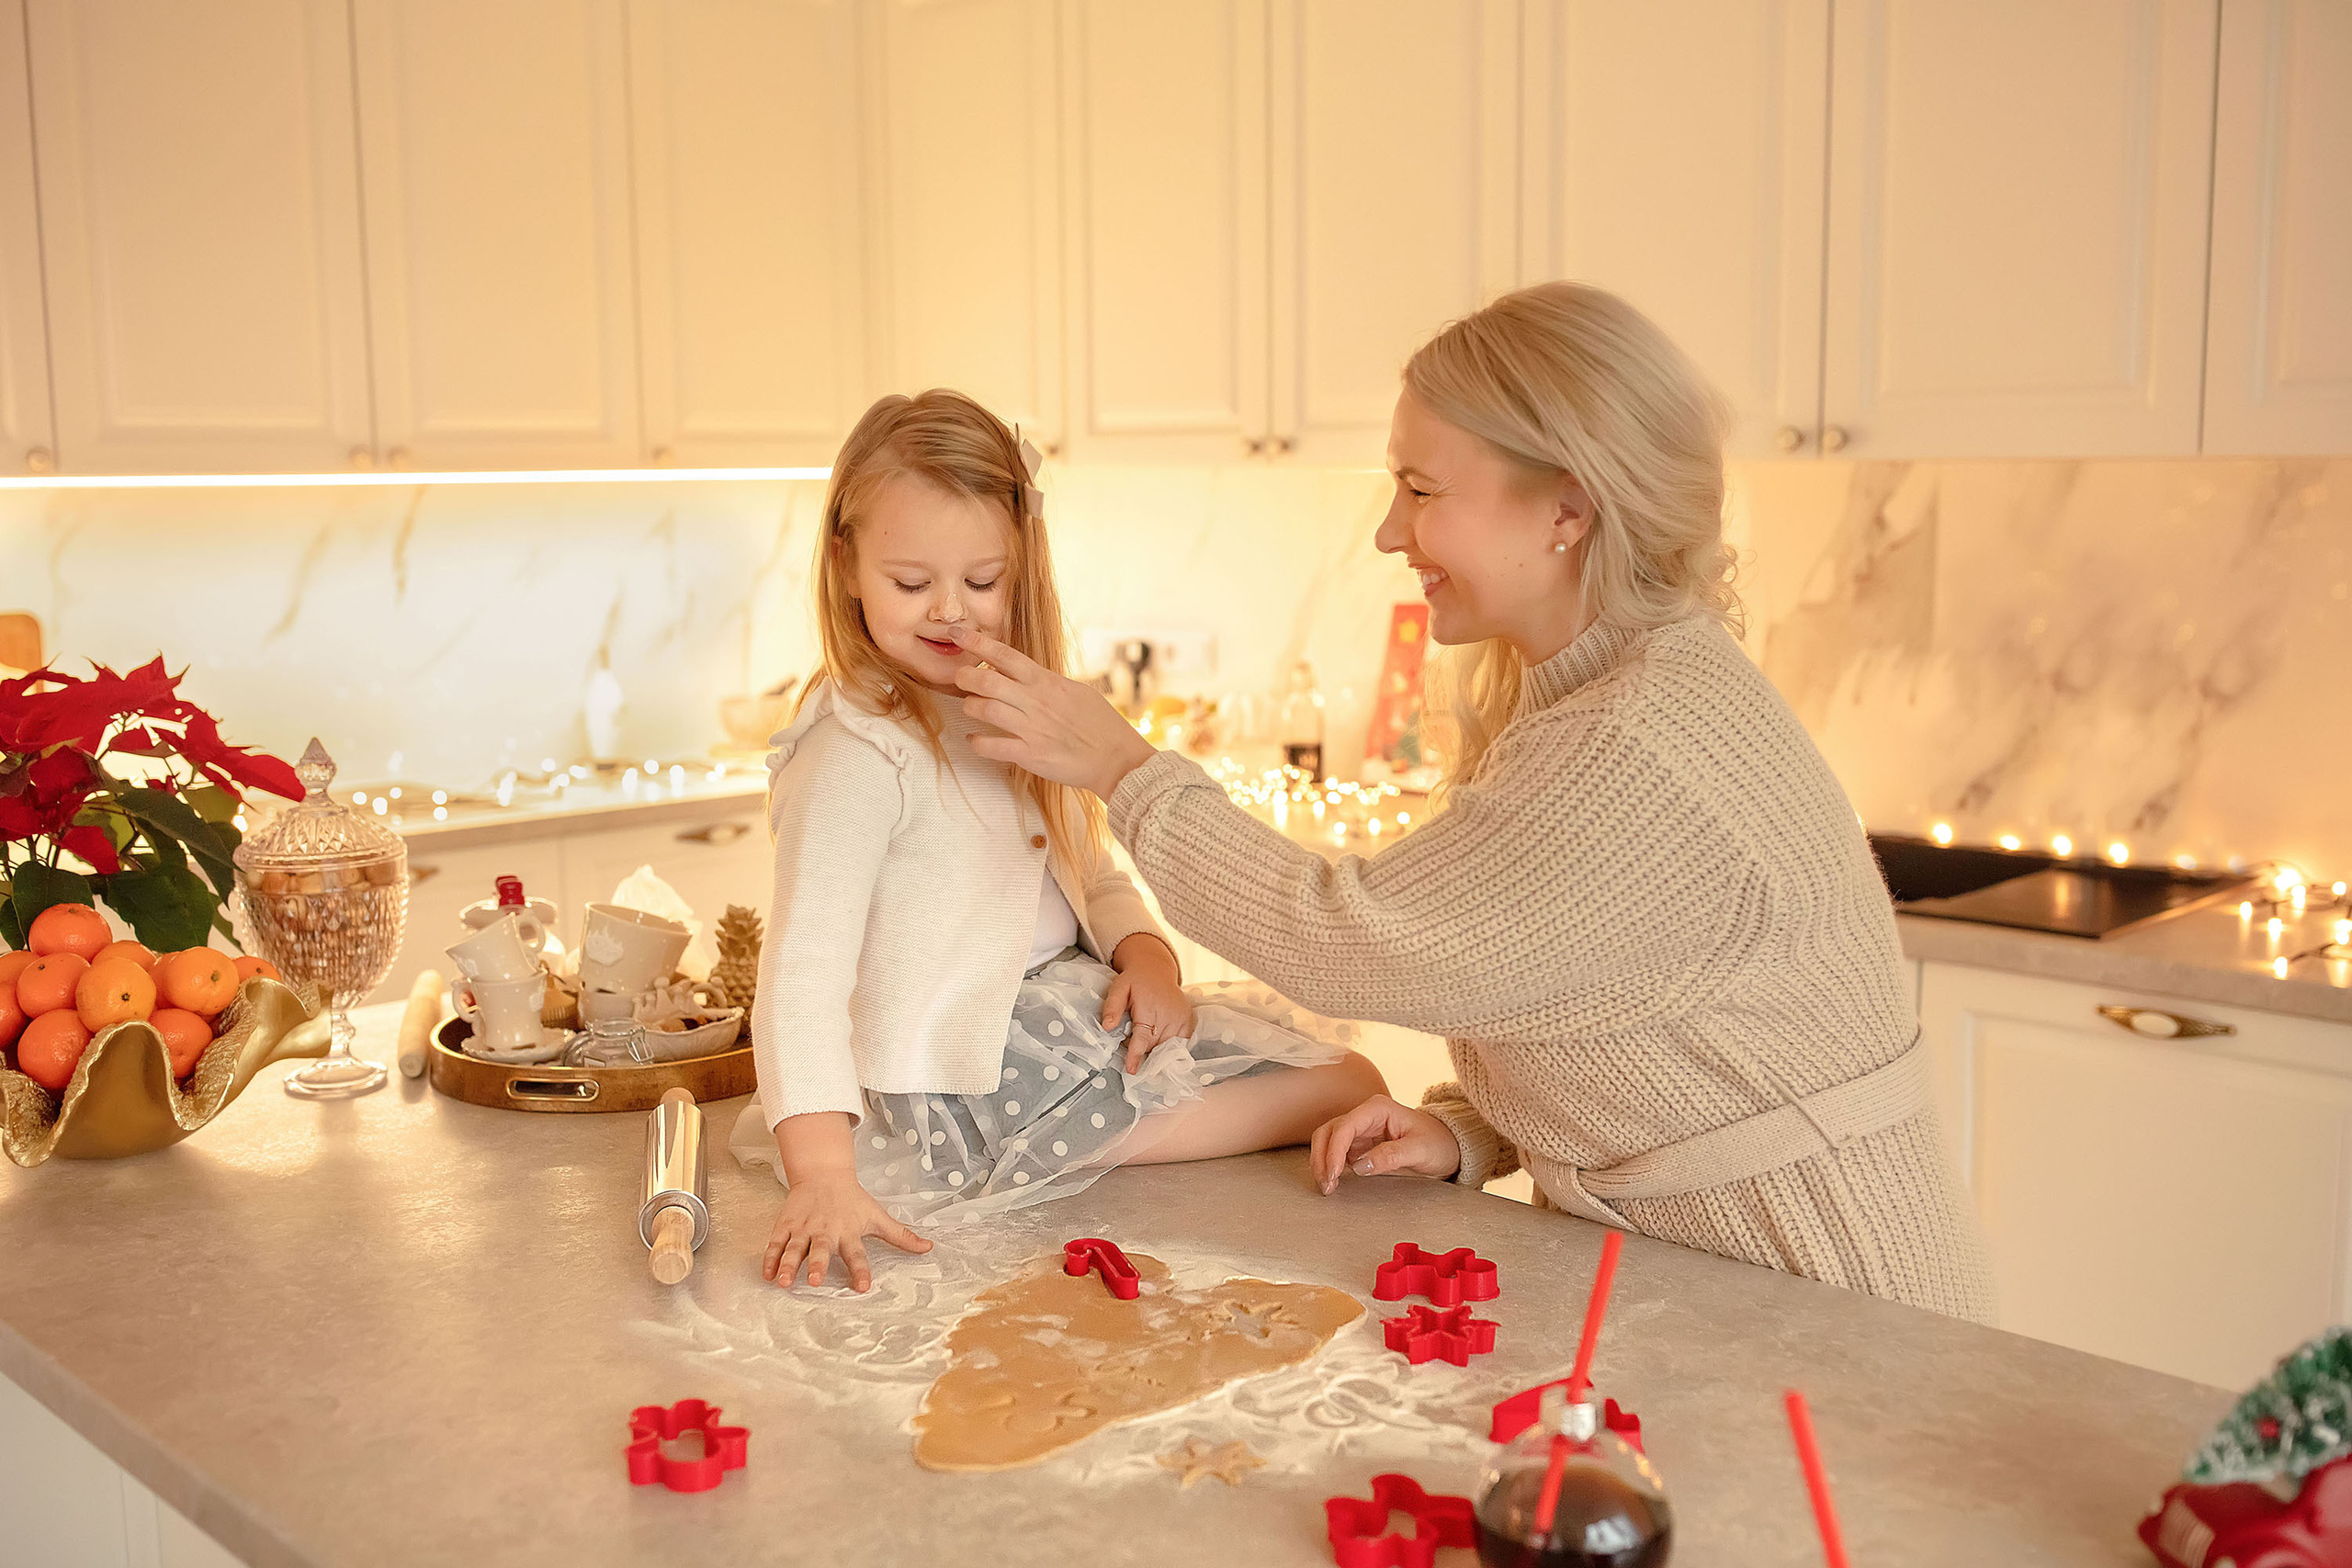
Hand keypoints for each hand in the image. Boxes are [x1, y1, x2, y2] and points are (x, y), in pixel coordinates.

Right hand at [761, 1170, 931, 1290]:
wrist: (823, 1174)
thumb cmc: (853, 1200)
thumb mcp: (877, 1216)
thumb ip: (901, 1236)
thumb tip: (929, 1248)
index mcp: (849, 1231)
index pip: (857, 1254)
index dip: (861, 1270)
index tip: (863, 1286)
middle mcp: (826, 1231)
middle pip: (822, 1250)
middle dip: (818, 1265)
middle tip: (815, 1281)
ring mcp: (804, 1228)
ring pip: (795, 1248)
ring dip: (788, 1264)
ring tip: (784, 1282)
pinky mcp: (786, 1225)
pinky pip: (775, 1243)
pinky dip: (769, 1259)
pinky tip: (766, 1275)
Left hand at [949, 626, 1156, 798]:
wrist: (1117, 758)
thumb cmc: (1102, 724)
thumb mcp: (1077, 692)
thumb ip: (1049, 684)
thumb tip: (1028, 676)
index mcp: (1047, 682)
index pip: (1005, 656)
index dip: (977, 643)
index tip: (957, 634)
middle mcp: (1036, 702)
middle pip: (986, 681)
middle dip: (964, 677)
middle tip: (958, 677)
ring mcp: (1031, 729)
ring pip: (984, 710)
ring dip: (970, 706)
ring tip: (970, 707)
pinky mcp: (1030, 755)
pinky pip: (991, 746)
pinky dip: (976, 742)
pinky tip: (974, 739)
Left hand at [1103, 935, 1193, 1072]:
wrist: (1155, 970)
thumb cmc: (1135, 981)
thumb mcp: (1119, 988)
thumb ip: (1112, 1007)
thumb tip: (1107, 1026)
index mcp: (1150, 1006)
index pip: (1143, 1036)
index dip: (1137, 1054)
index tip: (1132, 1069)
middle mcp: (1169, 1013)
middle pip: (1154, 1045)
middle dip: (1143, 1051)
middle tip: (1131, 1045)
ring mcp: (1181, 1018)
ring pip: (1167, 1046)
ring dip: (1155, 1049)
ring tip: (1145, 1040)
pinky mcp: (1188, 1021)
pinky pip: (1180, 1043)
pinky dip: (1169, 1047)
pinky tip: (1159, 1039)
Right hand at [1308, 1094, 1461, 1194]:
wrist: (1448, 1148)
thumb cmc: (1438, 1144)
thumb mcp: (1420, 1150)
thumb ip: (1391, 1156)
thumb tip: (1359, 1166)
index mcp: (1378, 1108)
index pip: (1346, 1126)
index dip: (1335, 1150)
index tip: (1334, 1173)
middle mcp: (1365, 1115)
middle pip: (1330, 1131)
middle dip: (1322, 1157)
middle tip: (1327, 1184)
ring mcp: (1361, 1130)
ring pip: (1328, 1141)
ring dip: (1322, 1162)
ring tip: (1328, 1186)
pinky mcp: (1360, 1144)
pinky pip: (1336, 1152)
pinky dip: (1330, 1166)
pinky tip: (1333, 1181)